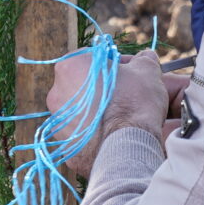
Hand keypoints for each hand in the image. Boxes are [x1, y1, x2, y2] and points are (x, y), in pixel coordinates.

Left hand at [45, 49, 179, 177]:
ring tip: (121, 118)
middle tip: (126, 95)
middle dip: (104, 88)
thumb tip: (145, 57)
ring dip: (97, 111)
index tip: (130, 73)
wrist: (128, 147)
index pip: (93, 58)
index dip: (115, 63)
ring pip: (81, 111)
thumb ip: (143, 59)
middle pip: (84, 85)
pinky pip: (81, 135)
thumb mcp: (146, 71)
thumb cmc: (135, 102)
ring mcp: (58, 122)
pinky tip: (113, 135)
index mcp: (71, 67)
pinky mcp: (64, 146)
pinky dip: (94, 134)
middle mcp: (56, 92)